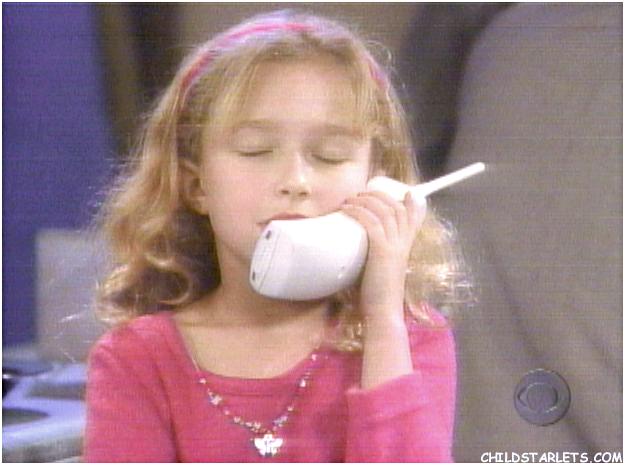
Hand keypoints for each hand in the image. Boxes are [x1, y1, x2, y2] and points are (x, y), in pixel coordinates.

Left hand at [340, 190, 425, 325]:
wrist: (384, 312)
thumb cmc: (378, 295)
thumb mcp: (382, 268)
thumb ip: (377, 256)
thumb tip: (358, 246)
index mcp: (405, 247)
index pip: (413, 216)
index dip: (408, 200)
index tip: (401, 191)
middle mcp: (403, 243)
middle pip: (397, 207)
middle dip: (379, 195)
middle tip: (361, 193)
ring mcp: (394, 247)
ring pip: (385, 211)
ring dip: (366, 200)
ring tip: (350, 199)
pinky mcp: (382, 252)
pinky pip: (372, 223)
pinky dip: (359, 212)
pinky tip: (347, 210)